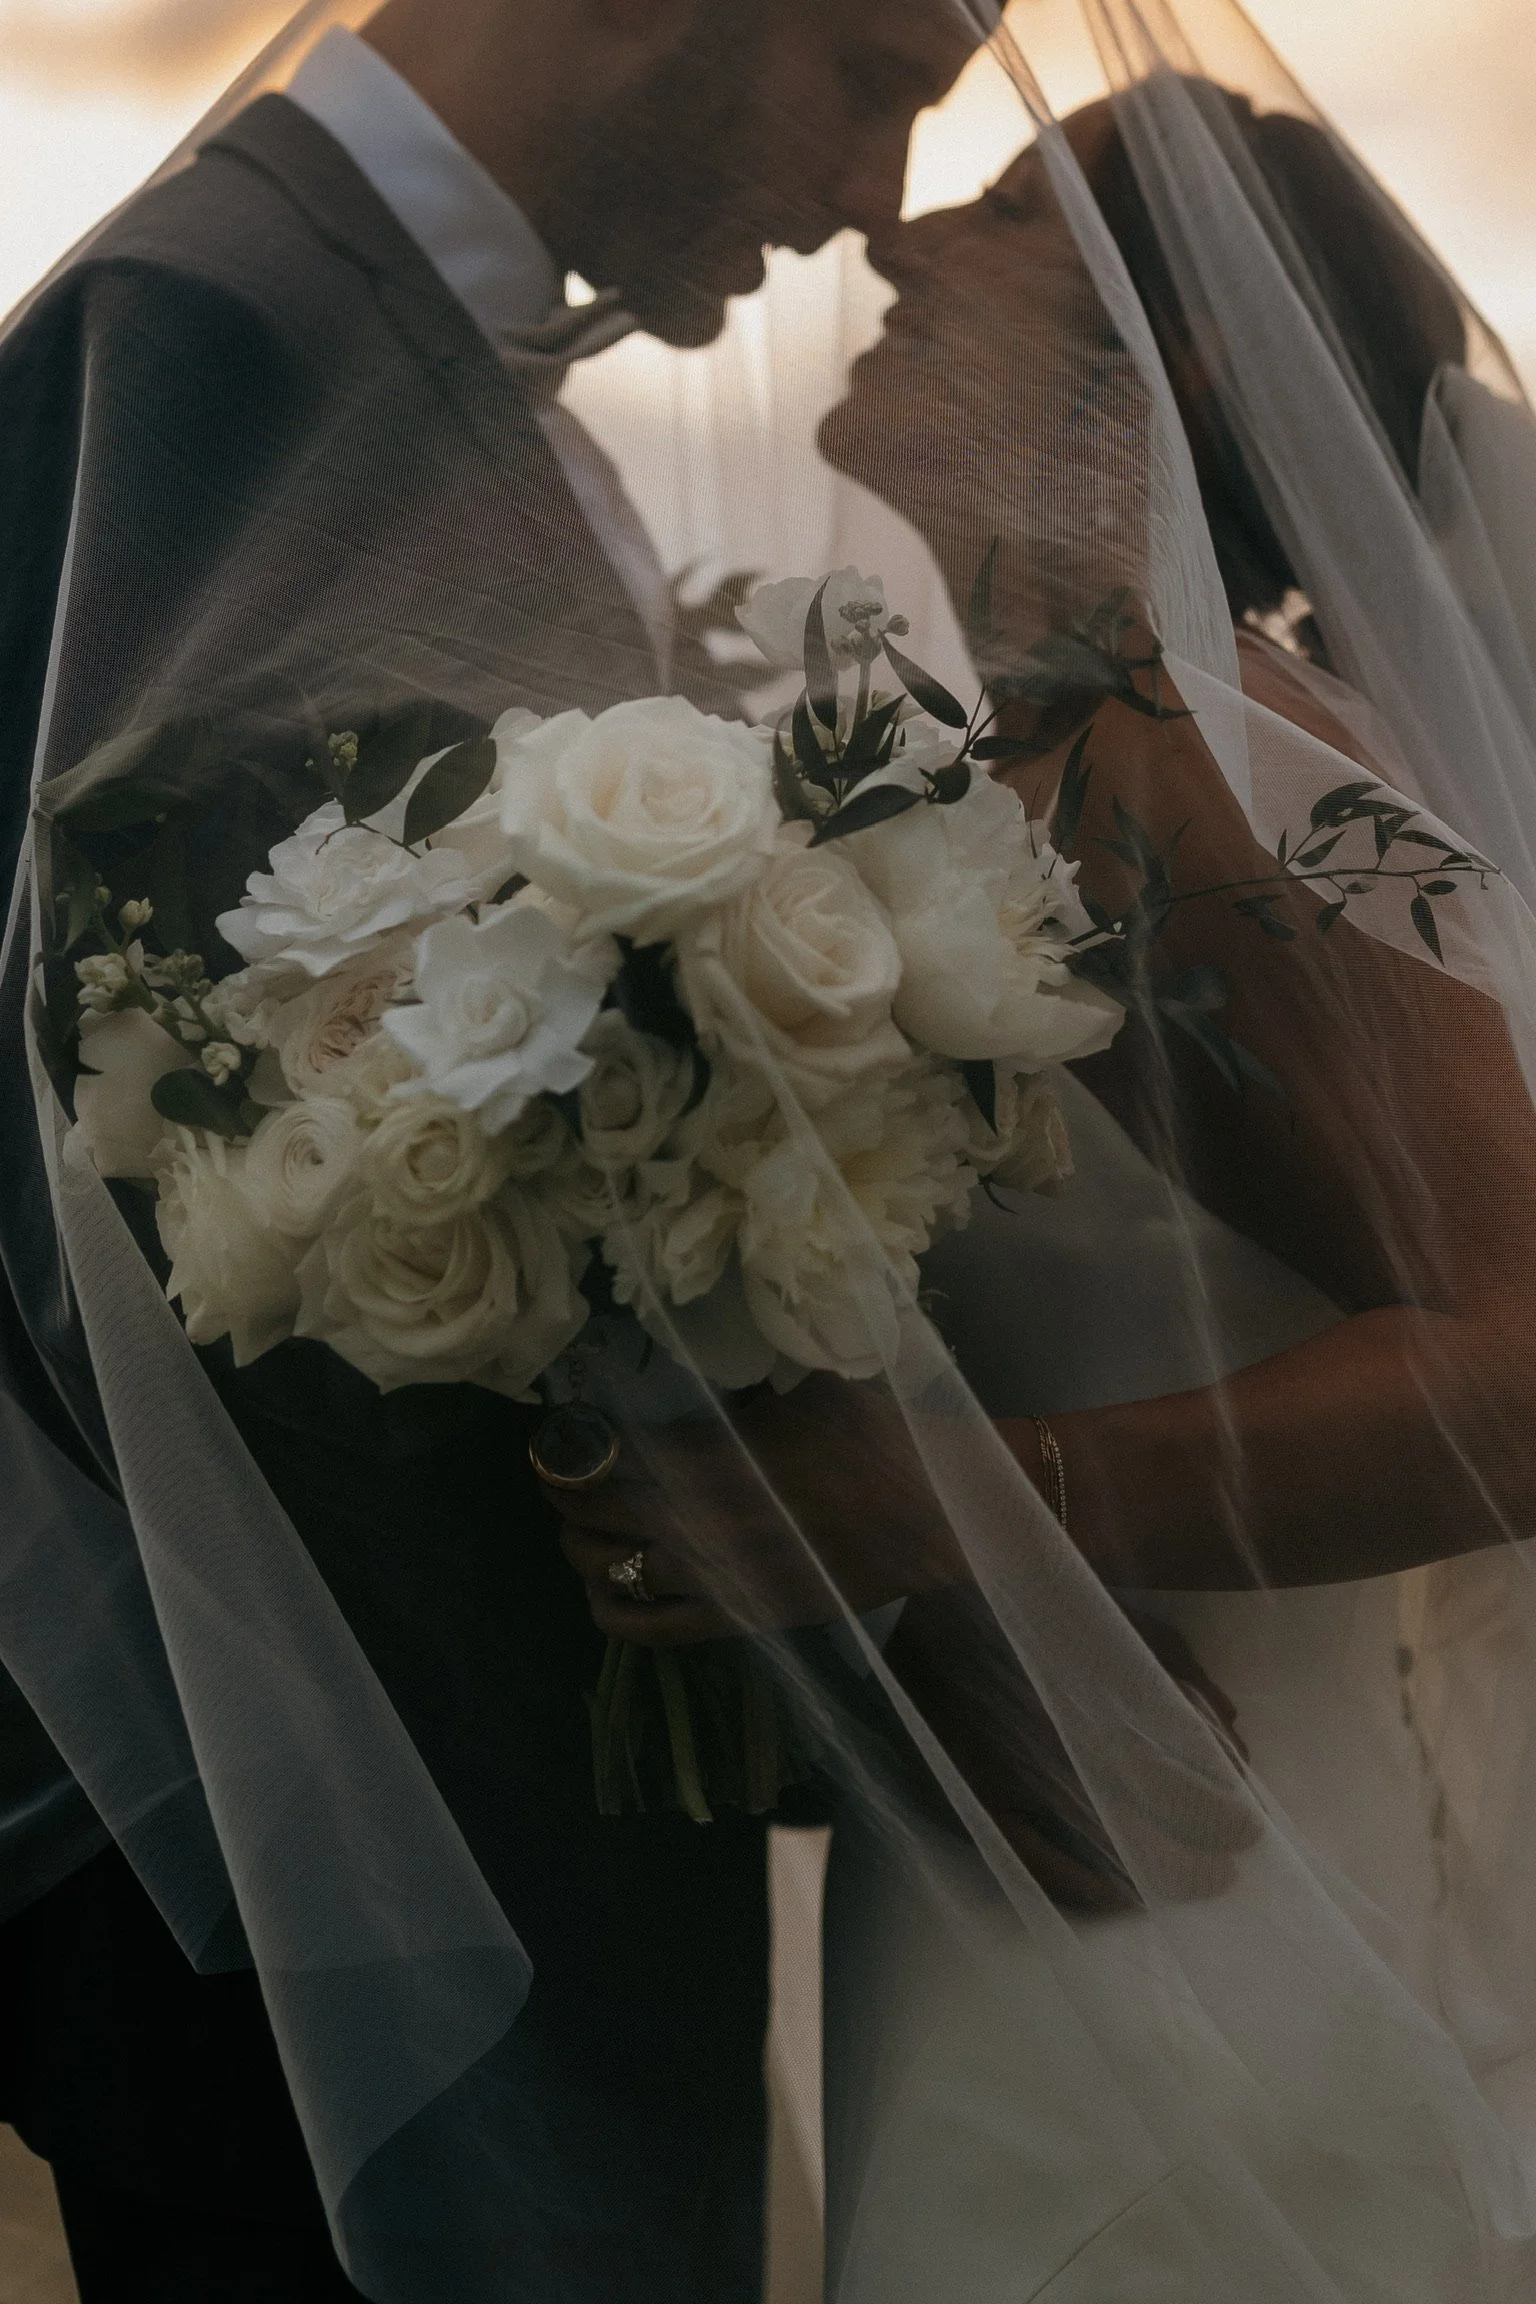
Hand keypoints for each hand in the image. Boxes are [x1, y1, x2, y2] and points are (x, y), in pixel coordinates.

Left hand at [548, 1374, 964, 1647]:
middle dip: (563, 1491)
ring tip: (576, 1531)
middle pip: (592, 1508)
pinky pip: (646, 1627)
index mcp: (712, 1454)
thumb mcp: (801, 1388)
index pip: (609, 1452)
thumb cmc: (872, 1438)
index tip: (560, 1435)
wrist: (931, 1514)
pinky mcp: (732, 1618)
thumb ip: (738, 1392)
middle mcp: (697, 1517)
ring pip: (606, 1568)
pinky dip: (610, 1609)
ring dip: (578, 1547)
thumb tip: (690, 1376)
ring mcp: (711, 1574)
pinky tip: (601, 1591)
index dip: (573, 1445)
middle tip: (559, 1477)